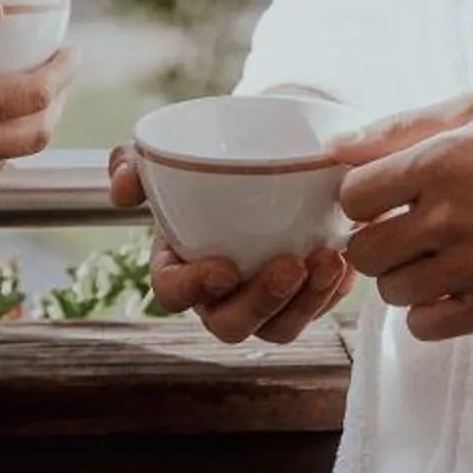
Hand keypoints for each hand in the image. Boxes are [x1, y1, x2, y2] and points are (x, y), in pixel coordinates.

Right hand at [108, 143, 349, 344]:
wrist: (267, 144)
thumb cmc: (209, 155)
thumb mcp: (166, 148)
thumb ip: (132, 161)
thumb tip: (122, 188)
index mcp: (178, 262)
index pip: (172, 292)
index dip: (195, 288)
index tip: (225, 267)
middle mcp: (219, 293)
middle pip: (231, 325)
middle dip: (263, 303)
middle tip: (293, 264)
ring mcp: (263, 300)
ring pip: (281, 327)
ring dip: (308, 302)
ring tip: (333, 259)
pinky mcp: (303, 296)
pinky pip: (320, 309)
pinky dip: (336, 290)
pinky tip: (350, 256)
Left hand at [332, 97, 472, 342]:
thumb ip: (401, 127)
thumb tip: (335, 147)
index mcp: (443, 162)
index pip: (352, 196)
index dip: (362, 199)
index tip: (383, 199)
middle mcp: (455, 216)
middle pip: (364, 252)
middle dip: (375, 242)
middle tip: (404, 234)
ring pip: (392, 292)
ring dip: (403, 278)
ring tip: (434, 259)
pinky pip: (425, 326)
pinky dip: (428, 312)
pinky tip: (452, 287)